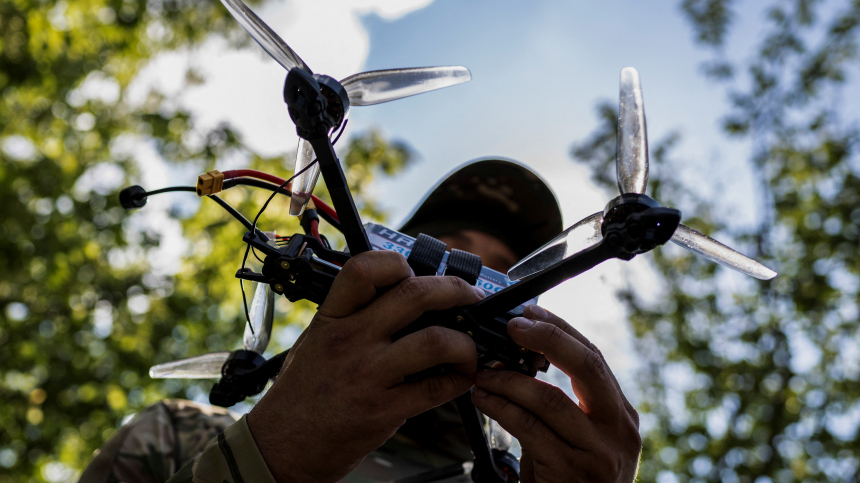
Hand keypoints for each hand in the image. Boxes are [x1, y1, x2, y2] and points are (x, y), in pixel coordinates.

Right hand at [247, 250, 484, 482]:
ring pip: (436, 341)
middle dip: (455, 291)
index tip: (417, 273)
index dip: (399, 263)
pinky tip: (460, 378)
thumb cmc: (301, 394)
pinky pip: (436, 388)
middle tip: (470, 298)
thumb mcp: (316, 340)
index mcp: (331, 318)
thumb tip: (404, 297)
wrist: (280, 446)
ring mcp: (367, 375)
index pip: (365, 269)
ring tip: (468, 348)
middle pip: (415, 295)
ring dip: (465, 343)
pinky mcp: (383, 410)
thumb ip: (353, 317)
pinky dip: (460, 380)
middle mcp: (350, 341)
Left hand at [471, 305, 640, 482]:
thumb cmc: (573, 479)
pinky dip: (502, 409)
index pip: (593, 357)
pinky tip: (484, 400)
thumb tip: (517, 359)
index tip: (531, 312)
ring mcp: (599, 451)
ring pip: (551, 399)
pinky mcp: (573, 470)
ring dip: (509, 380)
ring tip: (483, 373)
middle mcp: (618, 428)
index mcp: (620, 413)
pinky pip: (530, 429)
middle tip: (514, 326)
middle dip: (548, 338)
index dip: (560, 329)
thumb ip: (562, 401)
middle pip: (586, 366)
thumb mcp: (579, 437)